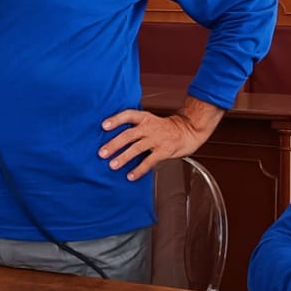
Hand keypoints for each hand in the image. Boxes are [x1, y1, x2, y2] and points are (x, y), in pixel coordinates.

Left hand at [99, 99, 219, 181]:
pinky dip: (139, 169)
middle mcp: (150, 127)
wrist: (188, 130)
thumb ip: (135, 127)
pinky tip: (131, 176)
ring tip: (113, 165)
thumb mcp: (150, 121)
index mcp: (145, 118)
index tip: (103, 126)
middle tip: (102, 152)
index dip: (115, 119)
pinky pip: (149, 161)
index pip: (128, 115)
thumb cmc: (166, 128)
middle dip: (114, 144)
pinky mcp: (164, 151)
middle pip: (129, 134)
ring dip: (123, 157)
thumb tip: (113, 137)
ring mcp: (157, 139)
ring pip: (137, 148)